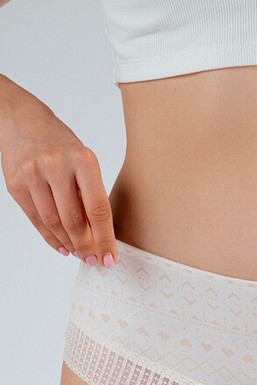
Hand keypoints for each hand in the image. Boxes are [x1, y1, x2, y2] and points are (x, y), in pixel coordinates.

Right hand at [0, 86, 115, 267]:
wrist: (23, 121)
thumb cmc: (62, 146)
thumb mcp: (85, 162)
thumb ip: (91, 196)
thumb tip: (100, 238)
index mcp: (83, 160)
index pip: (98, 210)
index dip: (105, 239)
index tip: (110, 259)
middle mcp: (56, 166)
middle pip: (74, 221)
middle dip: (86, 247)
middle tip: (94, 261)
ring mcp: (33, 175)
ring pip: (54, 224)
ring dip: (69, 244)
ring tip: (79, 254)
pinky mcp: (15, 184)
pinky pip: (36, 220)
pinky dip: (51, 238)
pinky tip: (62, 247)